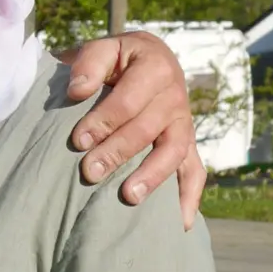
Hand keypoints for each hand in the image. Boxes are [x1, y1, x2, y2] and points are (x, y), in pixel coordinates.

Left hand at [62, 31, 206, 228]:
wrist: (149, 58)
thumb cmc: (118, 58)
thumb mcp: (103, 48)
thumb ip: (88, 63)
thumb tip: (77, 90)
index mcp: (155, 68)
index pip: (128, 100)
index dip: (103, 120)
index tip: (78, 140)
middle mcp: (175, 97)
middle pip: (147, 130)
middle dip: (116, 152)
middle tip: (89, 172)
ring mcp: (184, 123)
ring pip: (173, 152)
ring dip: (151, 176)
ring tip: (129, 197)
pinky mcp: (188, 144)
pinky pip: (195, 172)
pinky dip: (189, 197)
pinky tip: (179, 224)